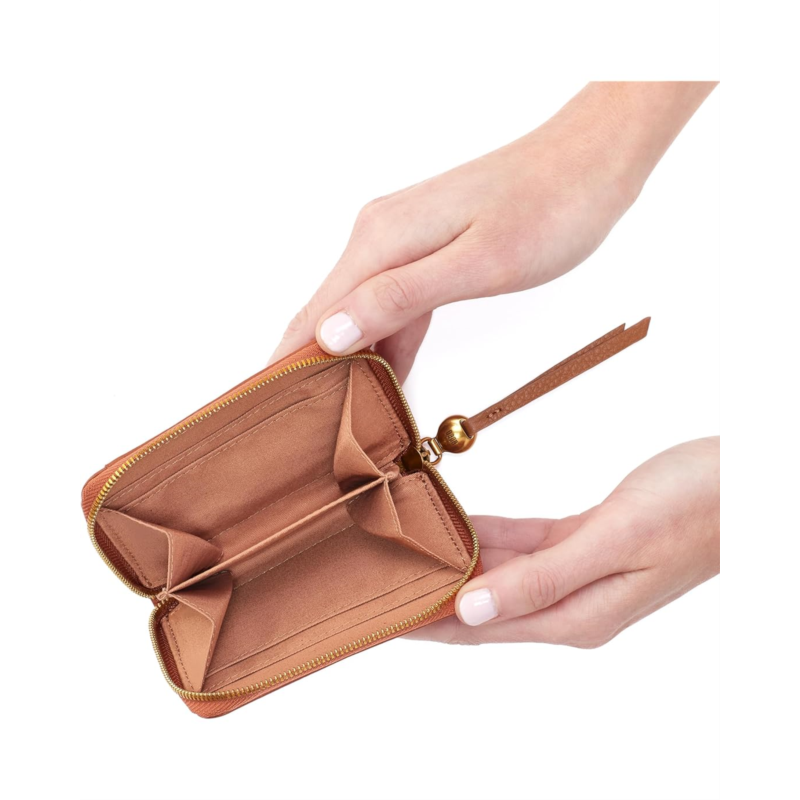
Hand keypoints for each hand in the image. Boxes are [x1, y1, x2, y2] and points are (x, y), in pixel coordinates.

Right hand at [271, 82, 716, 381]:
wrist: (591, 161)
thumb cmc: (547, 208)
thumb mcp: (478, 264)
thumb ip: (400, 296)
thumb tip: (331, 332)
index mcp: (380, 240)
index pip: (313, 314)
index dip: (285, 365)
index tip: (262, 412)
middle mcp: (379, 237)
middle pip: (329, 316)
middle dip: (312, 371)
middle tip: (303, 434)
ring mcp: (401, 241)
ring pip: (361, 314)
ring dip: (353, 363)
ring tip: (341, 420)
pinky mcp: (426, 249)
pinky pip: (394, 306)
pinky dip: (390, 344)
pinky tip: (392, 380)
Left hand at [407, 437, 719, 646]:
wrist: (737, 481)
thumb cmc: (692, 509)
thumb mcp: (611, 543)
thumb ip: (539, 579)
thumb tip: (470, 610)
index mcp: (576, 615)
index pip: (481, 628)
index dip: (428, 626)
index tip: (380, 620)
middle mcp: (571, 601)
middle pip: (482, 605)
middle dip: (431, 598)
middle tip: (379, 584)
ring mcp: (577, 572)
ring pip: (499, 572)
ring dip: (456, 565)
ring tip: (407, 555)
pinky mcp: (583, 542)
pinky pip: (522, 542)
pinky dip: (489, 536)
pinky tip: (459, 527)